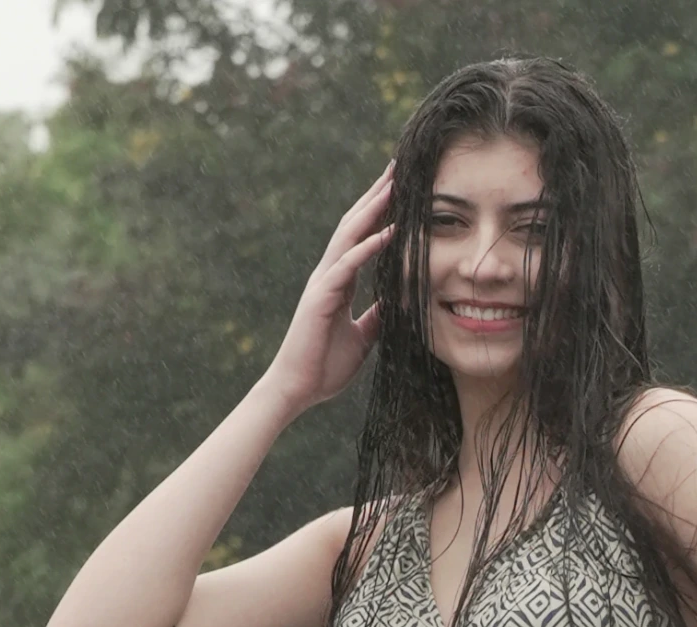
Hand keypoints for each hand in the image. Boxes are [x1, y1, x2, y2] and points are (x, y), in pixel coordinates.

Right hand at [262, 164, 394, 416]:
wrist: (296, 390)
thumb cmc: (324, 368)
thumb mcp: (362, 339)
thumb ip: (377, 316)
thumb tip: (398, 304)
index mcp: (339, 282)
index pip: (361, 237)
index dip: (379, 211)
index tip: (400, 189)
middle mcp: (329, 274)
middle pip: (354, 225)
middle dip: (376, 195)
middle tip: (397, 167)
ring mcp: (323, 283)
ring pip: (349, 235)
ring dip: (372, 209)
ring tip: (394, 184)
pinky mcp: (321, 297)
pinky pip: (348, 265)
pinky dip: (368, 247)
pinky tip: (387, 231)